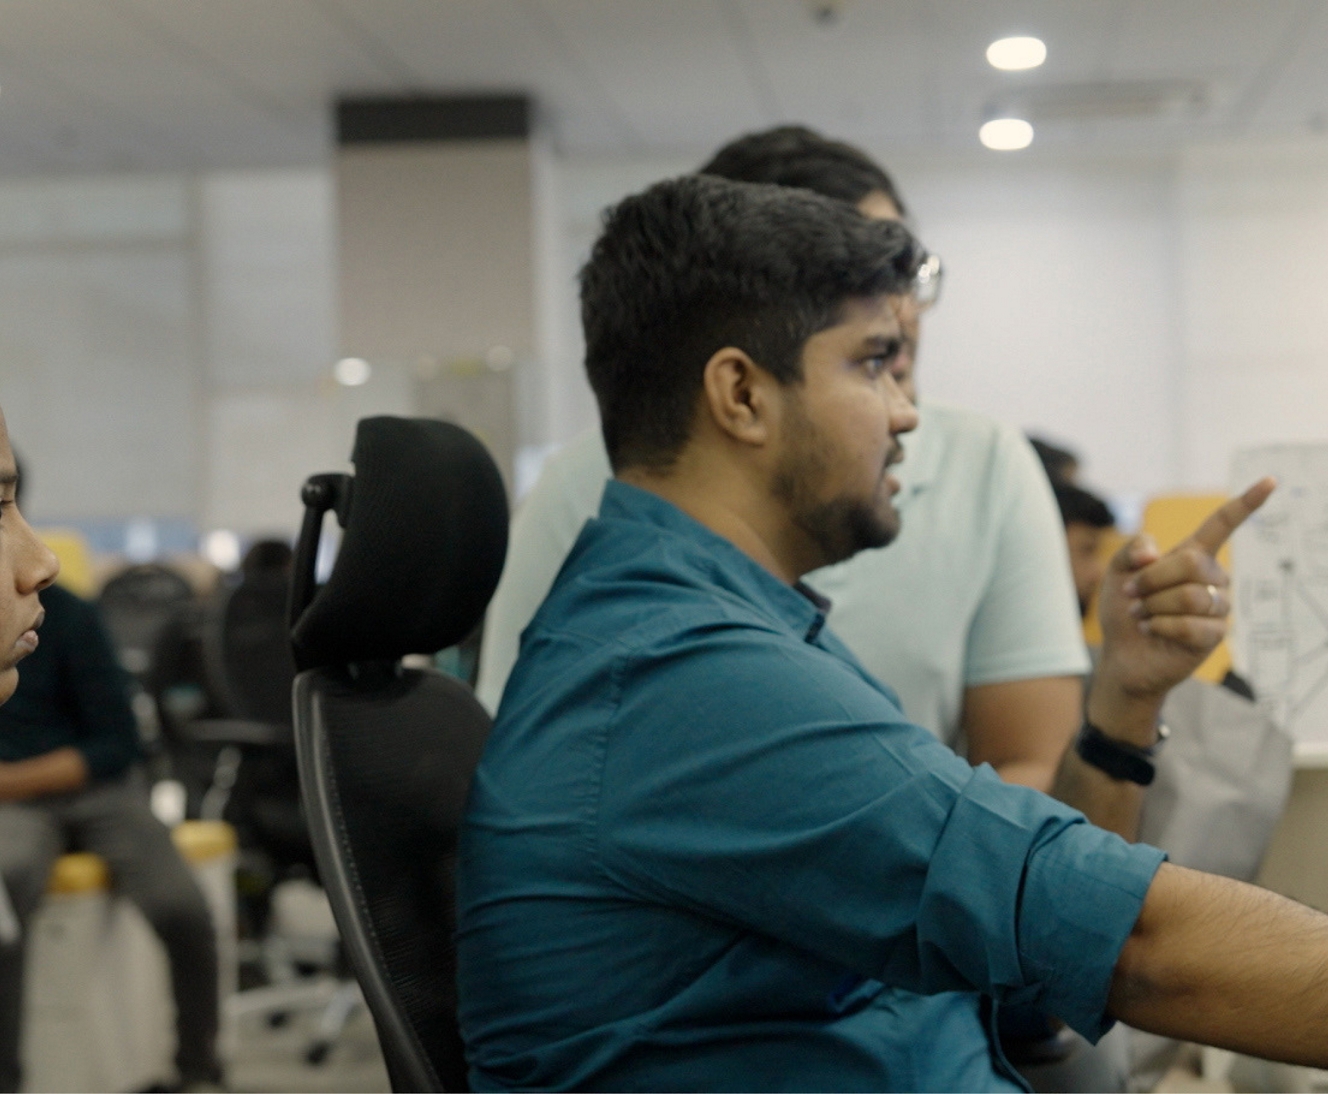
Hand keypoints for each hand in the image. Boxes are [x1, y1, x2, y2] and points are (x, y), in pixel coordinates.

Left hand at [1096, 477, 1275, 705]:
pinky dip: (1161, 626)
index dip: (1246, 503)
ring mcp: (1217, 606)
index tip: (1270, 480)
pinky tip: (1152, 630)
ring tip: (1141, 614)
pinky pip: (1190, 625)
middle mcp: (1211, 578)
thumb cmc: (1125, 609)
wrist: (1122, 653)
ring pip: (1190, 596)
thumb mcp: (1116, 572)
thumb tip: (1154, 553)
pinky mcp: (1215, 635)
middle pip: (1194, 564)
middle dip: (1153, 579)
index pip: (1223, 524)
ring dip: (1154, 606)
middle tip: (1133, 594)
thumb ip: (1131, 551)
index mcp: (1192, 555)